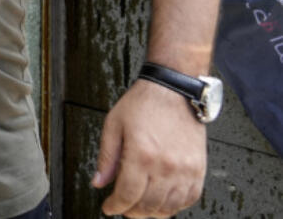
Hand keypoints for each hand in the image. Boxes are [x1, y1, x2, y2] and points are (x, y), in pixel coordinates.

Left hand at [91, 79, 207, 216]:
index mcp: (141, 155)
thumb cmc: (143, 104)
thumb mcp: (114, 125)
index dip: (115, 206)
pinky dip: (176, 206)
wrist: (173, 90)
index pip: (127, 195)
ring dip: (153, 212)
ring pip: (169, 207)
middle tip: (123, 209)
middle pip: (148, 205)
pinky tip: (164, 202)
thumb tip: (99, 182)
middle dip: (132, 212)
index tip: (109, 208)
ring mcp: (185, 169)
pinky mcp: (198, 168)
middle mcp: (165, 166)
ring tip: (141, 208)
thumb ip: (106, 157)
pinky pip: (189, 198)